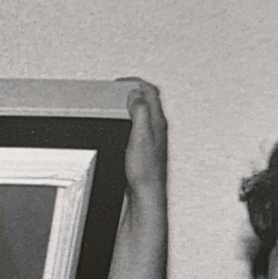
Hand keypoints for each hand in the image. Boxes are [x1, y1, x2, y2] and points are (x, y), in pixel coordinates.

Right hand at [118, 78, 167, 196]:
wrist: (147, 196)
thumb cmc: (145, 172)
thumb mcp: (141, 136)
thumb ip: (141, 112)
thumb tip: (136, 93)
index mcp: (158, 122)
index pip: (151, 92)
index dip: (136, 82)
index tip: (121, 82)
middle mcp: (158, 129)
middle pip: (150, 101)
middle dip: (135, 91)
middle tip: (119, 91)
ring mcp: (153, 140)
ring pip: (146, 114)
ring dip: (133, 106)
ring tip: (119, 105)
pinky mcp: (145, 151)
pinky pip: (140, 128)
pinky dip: (131, 121)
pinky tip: (123, 128)